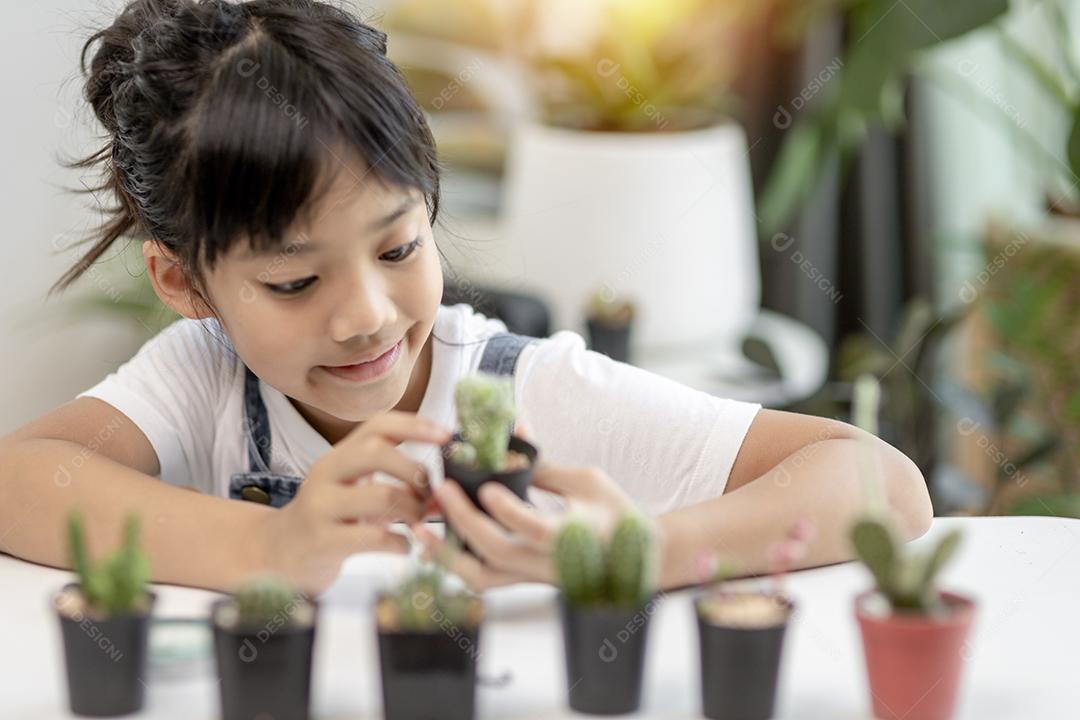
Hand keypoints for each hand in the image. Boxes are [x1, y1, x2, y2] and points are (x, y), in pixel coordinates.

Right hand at [255, 411, 450, 595]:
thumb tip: (444, 494)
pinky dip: (401, 542)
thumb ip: (396, 486)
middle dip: (414, 470)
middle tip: (427, 493)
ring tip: (417, 522)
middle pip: (377, 451)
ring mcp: (321, 506)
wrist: (277, 555)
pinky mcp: (322, 541)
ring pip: (382, 495)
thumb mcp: (356, 493)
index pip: (378, 425)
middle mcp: (326, 473)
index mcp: (338, 456)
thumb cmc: (330, 520)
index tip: (447, 434)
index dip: (415, 425)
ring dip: (413, 510)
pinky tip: (403, 547)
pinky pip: (375, 538)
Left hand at [413, 426, 635, 590]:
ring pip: (483, 576)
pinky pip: (484, 579)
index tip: (486, 488)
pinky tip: (436, 544)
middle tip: (442, 489)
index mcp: (572, 535)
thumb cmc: (615, 512)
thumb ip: (546, 466)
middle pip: (498, 550)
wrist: (637, 556)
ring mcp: (534, 576)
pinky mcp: (524, 581)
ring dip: (447, 553)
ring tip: (420, 529)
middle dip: (463, 520)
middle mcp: (548, 562)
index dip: (508, 510)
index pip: (534, 527)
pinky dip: (456, 564)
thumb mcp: (587, 481)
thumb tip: (516, 429)